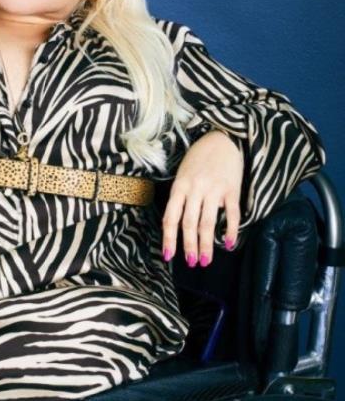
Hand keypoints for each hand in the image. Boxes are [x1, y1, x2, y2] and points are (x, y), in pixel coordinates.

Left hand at [162, 129, 243, 266]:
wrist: (223, 138)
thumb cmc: (199, 159)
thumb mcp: (183, 174)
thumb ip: (181, 197)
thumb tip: (179, 226)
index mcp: (180, 186)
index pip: (171, 217)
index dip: (169, 239)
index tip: (169, 256)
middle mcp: (195, 188)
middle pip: (189, 224)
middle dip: (190, 246)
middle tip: (192, 263)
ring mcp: (214, 189)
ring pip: (208, 223)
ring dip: (206, 244)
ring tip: (205, 260)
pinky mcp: (232, 188)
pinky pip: (232, 214)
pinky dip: (231, 231)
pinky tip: (229, 244)